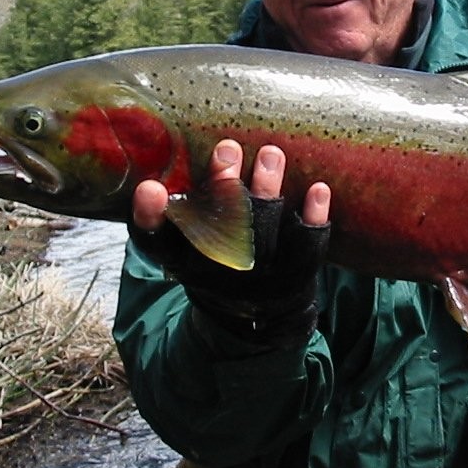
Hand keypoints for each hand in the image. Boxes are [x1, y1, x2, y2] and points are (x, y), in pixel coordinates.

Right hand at [129, 140, 330, 345]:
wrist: (255, 317)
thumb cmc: (213, 266)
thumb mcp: (180, 251)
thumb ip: (165, 219)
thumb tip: (150, 185)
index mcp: (184, 261)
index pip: (158, 241)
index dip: (150, 217)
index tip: (148, 188)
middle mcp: (221, 268)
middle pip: (220, 226)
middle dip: (224, 187)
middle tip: (228, 149)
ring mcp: (262, 270)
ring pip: (264, 226)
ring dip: (267, 189)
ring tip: (271, 154)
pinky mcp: (297, 269)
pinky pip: (308, 243)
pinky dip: (313, 215)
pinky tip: (319, 189)